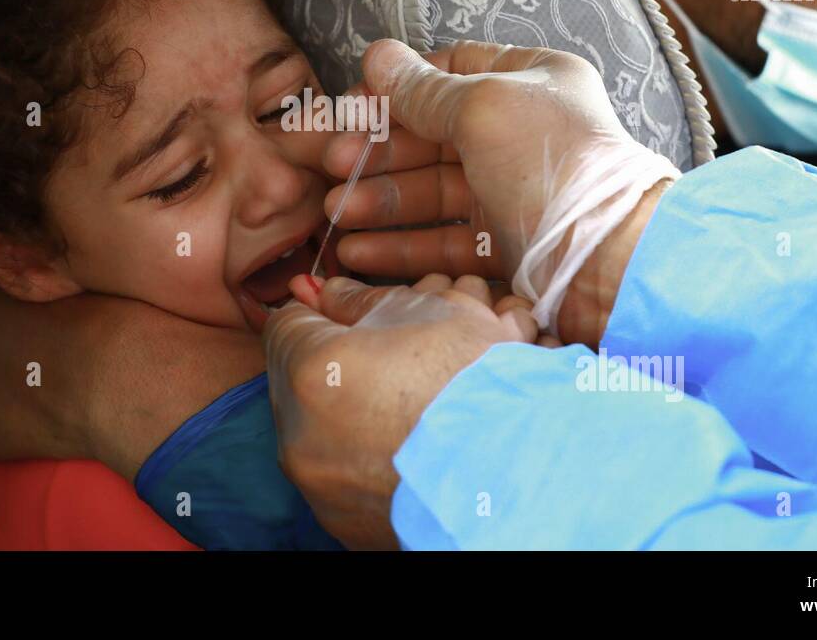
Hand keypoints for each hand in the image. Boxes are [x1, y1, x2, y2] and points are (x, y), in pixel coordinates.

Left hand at [259, 274, 544, 549]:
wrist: (529, 468)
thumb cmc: (480, 380)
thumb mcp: (428, 312)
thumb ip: (363, 300)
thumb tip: (327, 293)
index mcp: (312, 372)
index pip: (287, 322)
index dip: (323, 310)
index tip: (350, 312)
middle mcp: (301, 436)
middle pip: (297, 378)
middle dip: (334, 361)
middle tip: (387, 356)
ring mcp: (322, 486)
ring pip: (317, 430)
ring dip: (348, 408)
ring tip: (406, 402)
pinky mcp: (346, 522)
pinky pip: (340, 475)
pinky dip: (364, 454)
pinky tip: (409, 443)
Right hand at [323, 40, 677, 335]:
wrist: (611, 257)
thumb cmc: (555, 164)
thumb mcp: (484, 108)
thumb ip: (423, 89)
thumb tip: (377, 55)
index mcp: (532, 82)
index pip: (451, 73)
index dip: (396, 89)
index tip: (350, 108)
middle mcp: (525, 133)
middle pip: (434, 136)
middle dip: (379, 152)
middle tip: (331, 166)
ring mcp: (516, 191)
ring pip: (434, 191)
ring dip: (381, 201)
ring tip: (335, 213)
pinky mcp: (510, 245)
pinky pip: (445, 241)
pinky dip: (402, 246)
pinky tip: (358, 251)